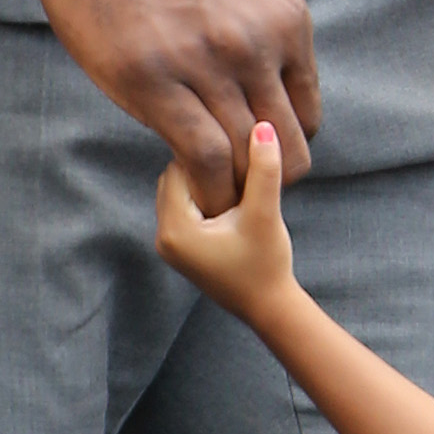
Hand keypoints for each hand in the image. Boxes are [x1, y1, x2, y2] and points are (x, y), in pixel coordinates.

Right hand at [23, 0, 319, 212]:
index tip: (247, 156)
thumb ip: (258, 26)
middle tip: (225, 184)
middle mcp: (258, 44)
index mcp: (284, 17)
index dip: (278, 147)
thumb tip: (262, 72)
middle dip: (260, 179)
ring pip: (246, 161)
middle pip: (288, 149)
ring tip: (200, 194)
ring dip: (227, 191)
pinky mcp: (153, 80)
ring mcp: (208, 64)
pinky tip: (179, 183)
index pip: (308, 115)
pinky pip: (201, 157)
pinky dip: (199, 186)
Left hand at [153, 116, 298, 323]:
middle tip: (236, 166)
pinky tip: (232, 202)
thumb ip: (264, 168)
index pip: (179, 167)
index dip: (208, 155)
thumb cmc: (267, 264)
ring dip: (205, 183)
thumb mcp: (265, 212)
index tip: (234, 152)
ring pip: (179, 192)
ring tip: (236, 186)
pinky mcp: (181, 250)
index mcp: (175, 229)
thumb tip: (263, 125)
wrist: (269, 307)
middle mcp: (163, 238)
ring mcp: (170, 246)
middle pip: (174, 178)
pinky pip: (184, 208)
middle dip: (203, 168)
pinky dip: (204, 198)